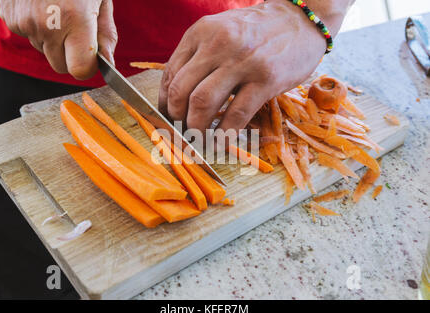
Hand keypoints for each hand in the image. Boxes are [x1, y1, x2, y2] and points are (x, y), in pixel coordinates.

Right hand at [0, 0, 116, 79]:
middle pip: (60, 66)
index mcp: (75, 20)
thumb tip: (108, 63)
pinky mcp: (10, 19)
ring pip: (44, 51)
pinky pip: (29, 37)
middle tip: (74, 30)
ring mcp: (25, 22)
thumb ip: (105, 33)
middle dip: (70, 55)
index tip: (91, 57)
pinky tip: (42, 7)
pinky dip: (37, 28)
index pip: (80, 69)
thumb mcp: (100, 0)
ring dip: (53, 40)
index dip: (87, 66)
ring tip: (57, 11)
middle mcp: (48, 25)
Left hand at [159, 0, 344, 134]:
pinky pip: (236, 114)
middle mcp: (217, 44)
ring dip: (196, 128)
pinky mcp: (266, 79)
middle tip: (182, 131)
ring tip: (199, 138)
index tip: (168, 118)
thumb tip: (177, 95)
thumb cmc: (256, 32)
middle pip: (181, 90)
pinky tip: (222, 140)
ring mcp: (242, 62)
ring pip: (203, 103)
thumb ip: (198, 56)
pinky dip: (224, 133)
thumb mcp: (220, 32)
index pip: (170, 74)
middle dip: (176, 118)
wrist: (300, 20)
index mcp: (201, 32)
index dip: (164, 102)